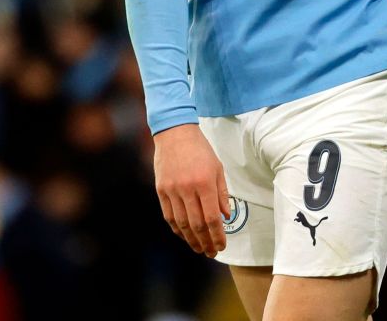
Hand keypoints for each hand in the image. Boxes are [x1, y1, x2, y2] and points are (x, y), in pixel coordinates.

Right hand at [153, 123, 230, 256]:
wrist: (175, 133)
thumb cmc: (200, 149)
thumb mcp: (217, 168)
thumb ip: (222, 194)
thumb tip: (225, 217)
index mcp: (204, 182)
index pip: (211, 218)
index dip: (217, 236)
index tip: (222, 246)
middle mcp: (187, 189)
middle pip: (197, 225)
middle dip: (205, 242)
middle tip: (211, 252)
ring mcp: (172, 190)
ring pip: (182, 224)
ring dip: (191, 240)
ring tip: (199, 248)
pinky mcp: (161, 190)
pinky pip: (169, 216)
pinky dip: (177, 229)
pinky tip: (185, 235)